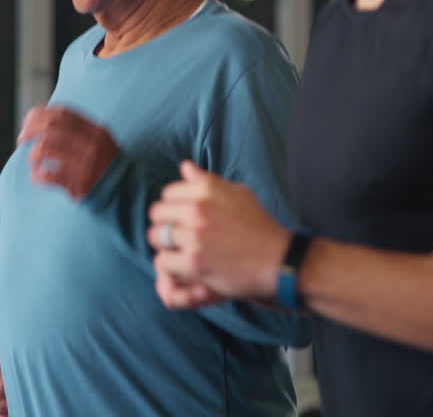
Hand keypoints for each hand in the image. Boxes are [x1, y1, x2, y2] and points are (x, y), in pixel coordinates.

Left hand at [17, 105, 118, 199]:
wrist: (126, 192)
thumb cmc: (105, 164)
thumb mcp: (99, 140)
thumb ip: (78, 128)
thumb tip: (43, 119)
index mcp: (95, 130)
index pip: (62, 113)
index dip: (40, 114)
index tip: (28, 121)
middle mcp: (91, 144)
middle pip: (51, 127)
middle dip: (30, 130)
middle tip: (21, 138)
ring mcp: (85, 164)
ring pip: (46, 148)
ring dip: (33, 155)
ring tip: (34, 162)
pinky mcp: (79, 184)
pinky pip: (48, 175)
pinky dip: (37, 175)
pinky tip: (38, 177)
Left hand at [148, 161, 289, 303]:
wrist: (276, 260)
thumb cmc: (258, 226)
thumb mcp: (238, 194)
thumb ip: (207, 181)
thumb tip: (184, 166)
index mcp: (207, 188)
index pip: (168, 192)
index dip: (175, 206)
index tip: (186, 218)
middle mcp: (198, 208)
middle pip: (156, 213)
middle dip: (165, 224)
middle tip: (180, 236)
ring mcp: (194, 235)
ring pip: (155, 237)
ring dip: (166, 245)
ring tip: (181, 251)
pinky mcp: (194, 261)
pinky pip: (164, 261)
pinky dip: (171, 265)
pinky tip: (185, 266)